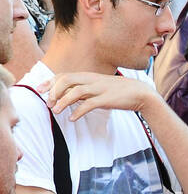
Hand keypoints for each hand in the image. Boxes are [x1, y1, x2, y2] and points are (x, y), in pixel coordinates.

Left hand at [42, 72, 162, 120]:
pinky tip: (72, 118)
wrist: (141, 93)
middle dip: (53, 91)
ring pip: (75, 92)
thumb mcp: (100, 87)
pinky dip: (78, 111)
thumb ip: (86, 89)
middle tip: (47, 102)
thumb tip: (72, 96)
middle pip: (66, 80)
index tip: (40, 90)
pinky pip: (89, 104)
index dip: (50, 82)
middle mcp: (92, 80)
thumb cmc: (120, 92)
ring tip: (55, 111)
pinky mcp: (107, 100)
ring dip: (62, 101)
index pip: (64, 75)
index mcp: (89, 76)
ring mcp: (99, 89)